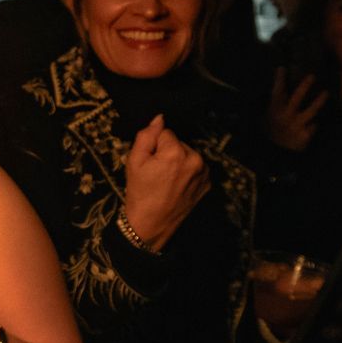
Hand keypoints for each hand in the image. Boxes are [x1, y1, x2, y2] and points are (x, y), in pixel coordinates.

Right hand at [123, 114, 209, 249]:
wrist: (151, 224)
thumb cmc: (140, 192)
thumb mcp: (134, 161)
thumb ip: (146, 136)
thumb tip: (159, 118)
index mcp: (177, 153)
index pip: (165, 132)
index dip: (154, 145)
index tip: (150, 162)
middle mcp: (196, 160)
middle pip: (179, 143)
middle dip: (168, 152)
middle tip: (156, 172)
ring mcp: (204, 173)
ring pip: (188, 154)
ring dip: (178, 161)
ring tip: (166, 180)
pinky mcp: (207, 184)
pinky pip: (195, 168)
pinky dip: (187, 172)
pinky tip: (176, 185)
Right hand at [266, 69, 327, 151]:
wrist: (275, 155)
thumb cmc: (270, 133)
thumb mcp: (265, 119)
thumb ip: (270, 107)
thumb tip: (275, 90)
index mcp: (274, 111)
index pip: (276, 93)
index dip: (279, 80)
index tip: (281, 68)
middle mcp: (286, 117)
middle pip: (297, 98)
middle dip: (304, 86)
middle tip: (312, 76)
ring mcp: (296, 126)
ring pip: (311, 111)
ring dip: (319, 101)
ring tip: (326, 93)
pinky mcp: (305, 136)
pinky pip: (313, 126)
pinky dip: (313, 125)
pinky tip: (313, 123)